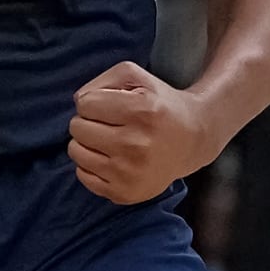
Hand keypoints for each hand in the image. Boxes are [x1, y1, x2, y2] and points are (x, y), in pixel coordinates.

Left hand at [69, 63, 209, 204]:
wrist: (193, 141)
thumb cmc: (160, 105)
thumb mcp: (137, 78)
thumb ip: (102, 81)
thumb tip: (78, 103)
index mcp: (142, 112)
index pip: (85, 105)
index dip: (94, 101)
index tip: (111, 107)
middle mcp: (136, 145)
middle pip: (77, 128)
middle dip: (88, 121)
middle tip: (110, 124)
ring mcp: (129, 173)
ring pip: (76, 152)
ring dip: (86, 143)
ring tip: (108, 140)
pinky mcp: (124, 193)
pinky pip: (83, 176)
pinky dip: (91, 165)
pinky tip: (110, 158)